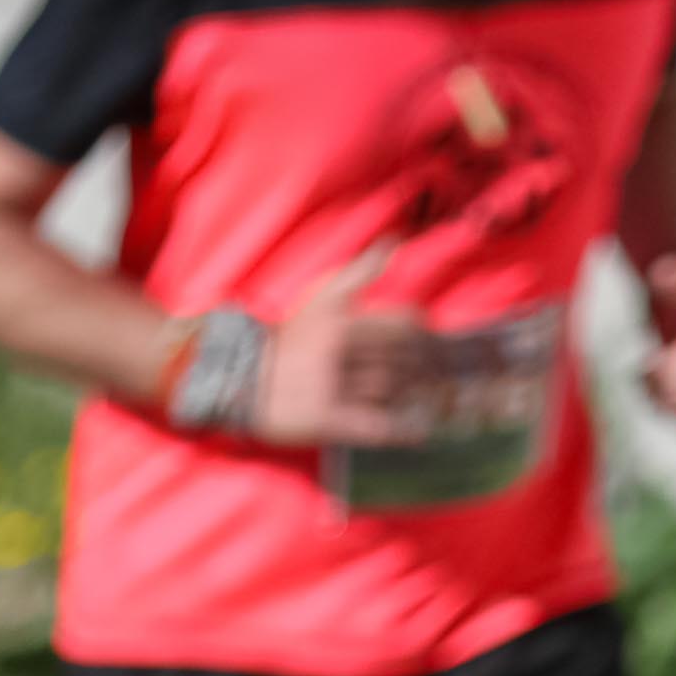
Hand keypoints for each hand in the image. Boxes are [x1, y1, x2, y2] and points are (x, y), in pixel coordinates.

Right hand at [241, 244, 440, 449]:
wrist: (243, 377)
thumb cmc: (290, 338)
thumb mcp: (321, 297)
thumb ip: (360, 270)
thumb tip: (394, 242)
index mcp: (341, 321)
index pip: (403, 325)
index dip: (423, 334)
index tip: (428, 340)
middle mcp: (339, 352)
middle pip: (401, 359)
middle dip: (422, 367)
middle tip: (432, 373)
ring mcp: (333, 387)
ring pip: (390, 390)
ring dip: (410, 394)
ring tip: (421, 397)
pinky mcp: (328, 419)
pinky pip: (375, 426)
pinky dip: (400, 432)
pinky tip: (416, 433)